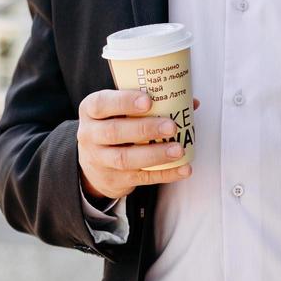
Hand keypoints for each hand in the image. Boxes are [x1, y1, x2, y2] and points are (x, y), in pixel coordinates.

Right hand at [77, 91, 199, 200]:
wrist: (94, 164)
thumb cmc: (114, 126)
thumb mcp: (119, 111)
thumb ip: (149, 103)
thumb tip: (190, 101)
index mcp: (91, 111)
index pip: (101, 104)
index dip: (124, 101)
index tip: (148, 100)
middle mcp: (90, 135)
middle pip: (114, 132)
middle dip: (145, 129)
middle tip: (171, 127)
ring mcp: (100, 160)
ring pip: (125, 159)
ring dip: (155, 154)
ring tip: (178, 150)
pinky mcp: (114, 180)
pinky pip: (141, 178)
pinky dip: (165, 174)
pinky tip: (183, 168)